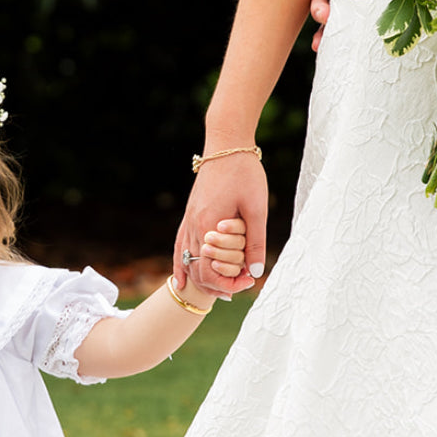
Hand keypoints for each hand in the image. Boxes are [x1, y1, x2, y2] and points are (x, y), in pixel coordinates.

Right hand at [174, 153, 267, 295]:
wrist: (226, 144)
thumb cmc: (244, 173)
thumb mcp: (257, 208)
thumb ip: (255, 241)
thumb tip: (254, 272)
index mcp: (209, 226)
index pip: (211, 270)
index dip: (228, 283)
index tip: (248, 282)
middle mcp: (194, 226)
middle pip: (197, 270)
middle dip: (217, 284)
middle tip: (239, 286)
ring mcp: (189, 221)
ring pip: (186, 261)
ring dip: (201, 279)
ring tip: (217, 291)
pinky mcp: (189, 215)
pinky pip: (179, 247)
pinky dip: (180, 266)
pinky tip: (181, 279)